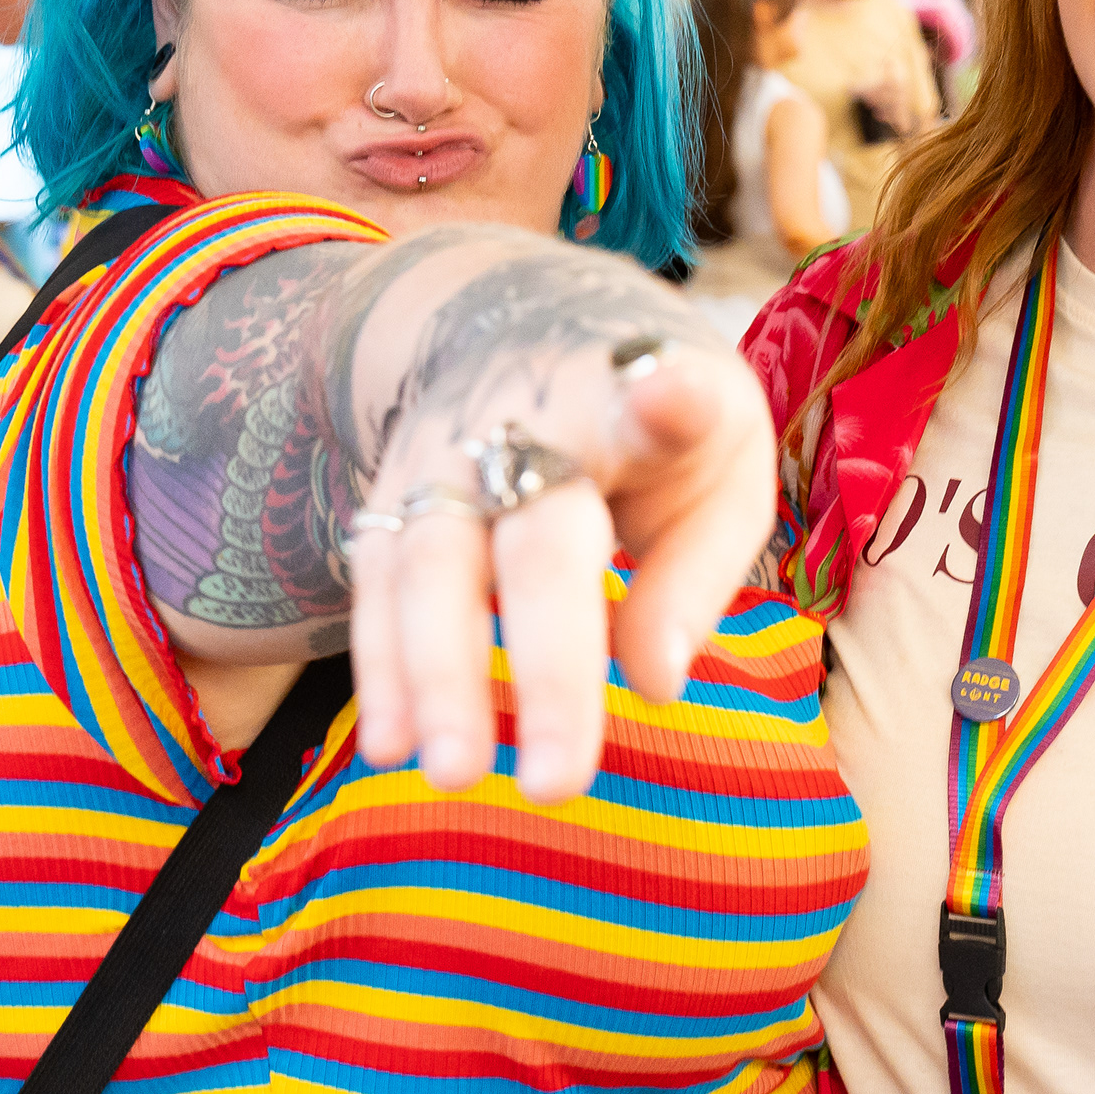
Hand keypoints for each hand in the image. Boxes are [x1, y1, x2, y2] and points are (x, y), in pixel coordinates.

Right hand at [341, 341, 775, 806]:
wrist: (523, 309)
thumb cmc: (652, 408)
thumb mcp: (718, 453)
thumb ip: (697, 569)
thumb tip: (654, 684)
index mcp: (636, 395)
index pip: (655, 398)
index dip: (666, 400)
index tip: (672, 397)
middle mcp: (531, 418)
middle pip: (531, 537)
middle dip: (544, 655)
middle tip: (557, 784)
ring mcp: (445, 453)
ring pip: (429, 562)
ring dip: (434, 674)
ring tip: (455, 773)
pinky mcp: (390, 490)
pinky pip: (376, 581)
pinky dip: (381, 664)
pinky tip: (390, 744)